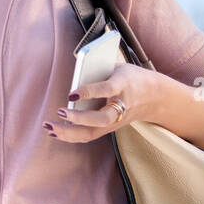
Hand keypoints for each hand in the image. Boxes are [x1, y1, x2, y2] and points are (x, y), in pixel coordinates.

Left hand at [43, 64, 162, 143]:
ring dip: (69, 132)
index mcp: (124, 85)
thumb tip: (75, 74)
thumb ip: (99, 70)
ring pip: (92, 132)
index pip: (107, 90)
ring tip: (49, 125)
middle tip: (60, 111)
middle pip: (101, 118)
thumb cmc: (131, 78)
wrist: (154, 97)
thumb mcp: (119, 67)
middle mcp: (121, 106)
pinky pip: (89, 135)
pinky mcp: (110, 128)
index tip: (71, 94)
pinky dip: (70, 135)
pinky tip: (54, 131)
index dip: (89, 92)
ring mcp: (115, 120)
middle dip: (79, 118)